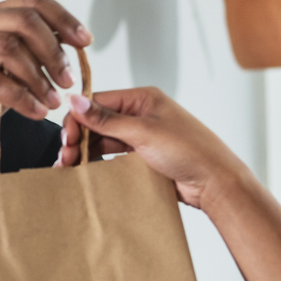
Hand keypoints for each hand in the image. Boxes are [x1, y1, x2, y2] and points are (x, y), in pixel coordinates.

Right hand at [0, 0, 92, 181]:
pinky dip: (22, 99)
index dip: (64, 18)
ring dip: (40, 78)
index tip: (85, 42)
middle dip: (54, 51)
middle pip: (25, 21)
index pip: (33, 1)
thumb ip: (29, 56)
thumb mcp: (4, 69)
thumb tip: (69, 47)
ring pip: (10, 49)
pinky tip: (36, 112)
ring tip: (54, 101)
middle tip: (69, 79)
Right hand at [55, 87, 251, 211]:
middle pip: (98, 122)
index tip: (66, 138)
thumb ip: (107, 119)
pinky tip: (86, 170)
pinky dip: (98, 162)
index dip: (78, 119)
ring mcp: (142, 136)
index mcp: (143, 99)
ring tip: (69, 167)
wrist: (215, 182)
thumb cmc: (190, 150)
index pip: (98, 102)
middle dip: (78, 138)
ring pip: (103, 141)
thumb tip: (75, 101)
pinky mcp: (143, 157)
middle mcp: (141, 114)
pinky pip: (113, 156)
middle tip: (65, 158)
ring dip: (85, 152)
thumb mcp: (144, 132)